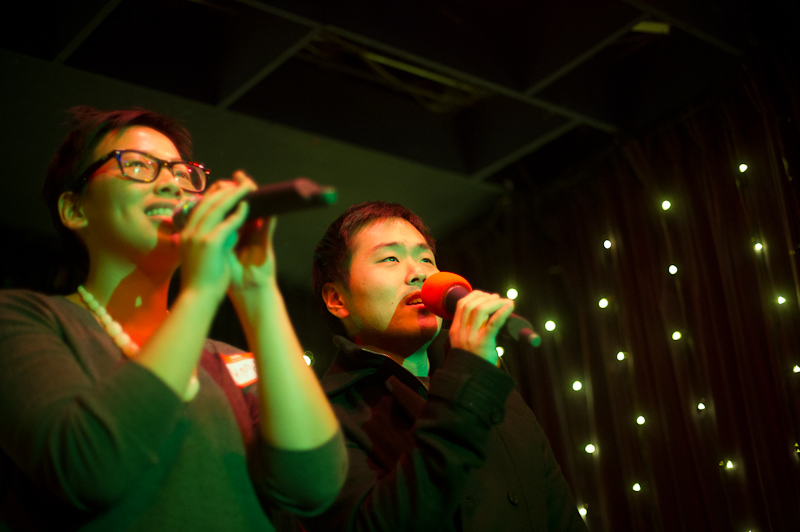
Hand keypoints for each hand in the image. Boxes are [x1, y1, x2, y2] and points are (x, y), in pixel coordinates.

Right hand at [178, 171, 254, 302]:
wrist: (198, 299)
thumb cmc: (204, 281)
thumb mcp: (207, 256)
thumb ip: (216, 241)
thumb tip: (231, 231)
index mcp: (187, 234)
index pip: (201, 206)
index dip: (215, 194)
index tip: (228, 186)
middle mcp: (190, 231)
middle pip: (208, 202)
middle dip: (226, 189)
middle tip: (241, 181)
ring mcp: (198, 236)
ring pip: (217, 208)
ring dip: (234, 196)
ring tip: (247, 187)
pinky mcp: (209, 243)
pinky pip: (226, 223)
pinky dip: (238, 214)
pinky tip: (247, 207)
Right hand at [448, 290, 514, 363]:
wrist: (471, 380)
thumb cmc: (473, 361)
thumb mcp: (465, 344)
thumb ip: (471, 330)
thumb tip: (487, 314)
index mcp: (456, 331)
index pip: (461, 305)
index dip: (474, 296)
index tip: (485, 295)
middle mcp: (461, 332)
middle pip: (471, 305)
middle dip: (485, 297)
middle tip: (497, 297)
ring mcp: (471, 337)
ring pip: (481, 310)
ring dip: (494, 302)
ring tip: (504, 302)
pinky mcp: (483, 343)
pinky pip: (493, 323)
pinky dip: (503, 312)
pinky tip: (510, 306)